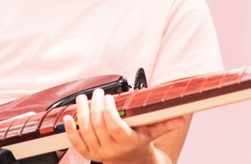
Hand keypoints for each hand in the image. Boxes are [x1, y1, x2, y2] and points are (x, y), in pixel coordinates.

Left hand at [62, 88, 186, 163]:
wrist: (129, 160)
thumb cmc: (139, 142)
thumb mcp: (152, 133)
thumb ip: (165, 124)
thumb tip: (182, 118)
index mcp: (127, 141)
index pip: (114, 126)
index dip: (109, 111)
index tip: (108, 97)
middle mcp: (111, 148)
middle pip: (98, 125)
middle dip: (95, 106)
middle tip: (97, 93)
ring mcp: (97, 151)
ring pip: (86, 131)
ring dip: (82, 113)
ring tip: (82, 98)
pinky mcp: (87, 152)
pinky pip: (75, 142)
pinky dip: (69, 129)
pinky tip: (67, 117)